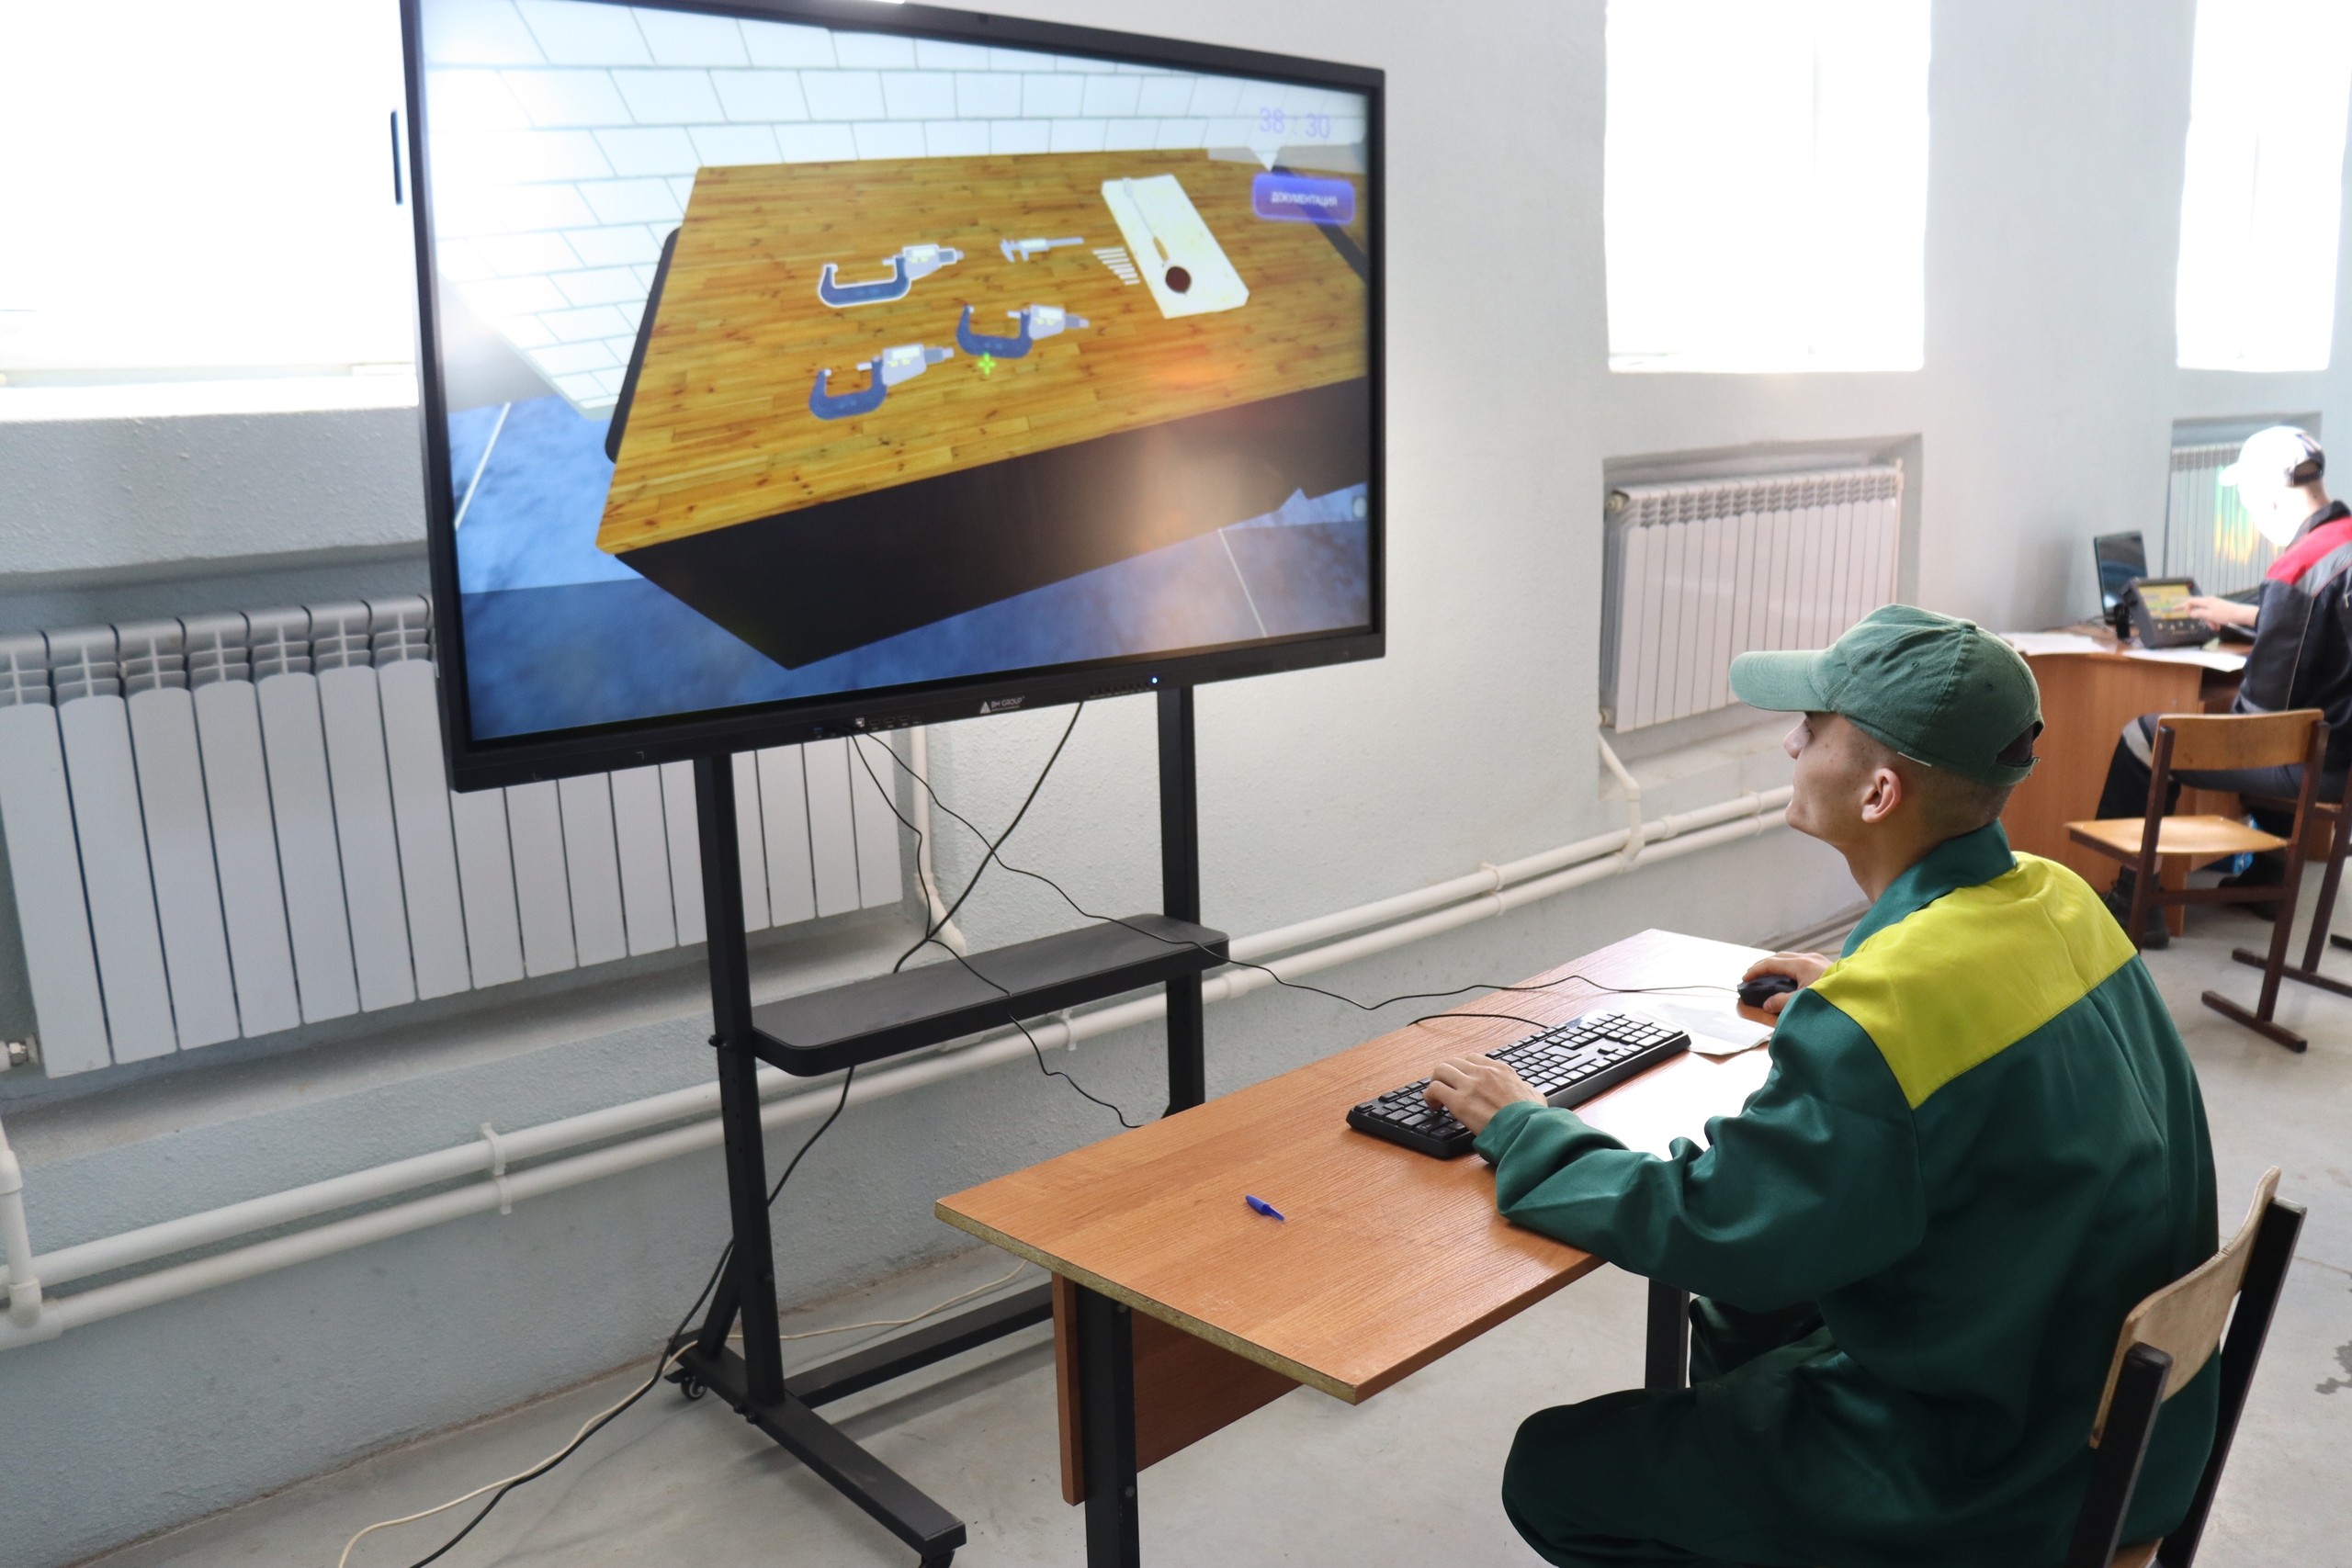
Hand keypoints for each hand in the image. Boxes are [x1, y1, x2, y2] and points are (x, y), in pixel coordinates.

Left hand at [1425, 1054, 1543, 1134]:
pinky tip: (1434, 1106)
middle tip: (1444, 1088)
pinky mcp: (1459, 1102)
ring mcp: (1470, 1085)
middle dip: (1446, 1074)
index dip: (1463, 1070)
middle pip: (1453, 1061)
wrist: (1526, 1130)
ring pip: (1441, 1070)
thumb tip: (1526, 1091)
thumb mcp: (1534, 1095)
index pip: (1473, 1059)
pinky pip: (1435, 1089)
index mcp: (1500, 1069)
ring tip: (1436, 1097)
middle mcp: (1483, 1072)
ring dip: (1435, 1082)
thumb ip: (1526, 1089)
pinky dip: (1430, 1095)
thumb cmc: (1532, 1117)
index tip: (1461, 1080)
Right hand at [1739, 952, 1830, 1020]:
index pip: (1771, 963)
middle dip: (1765, 965)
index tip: (1744, 978)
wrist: (1863, 997)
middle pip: (1780, 957)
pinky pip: (1802, 962)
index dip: (1755, 970)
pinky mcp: (1827, 966)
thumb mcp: (1803, 1002)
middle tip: (1753, 976)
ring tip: (1769, 977)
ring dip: (1778, 966)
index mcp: (1801, 964)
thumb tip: (1766, 1004)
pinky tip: (1791, 979)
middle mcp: (1810, 958)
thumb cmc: (1833, 998)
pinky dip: (1790, 968)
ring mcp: (1820, 960)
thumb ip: (1782, 1002)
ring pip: (1792, 958)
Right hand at [2182, 596, 2257, 630]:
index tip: (2175, 610)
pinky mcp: (2220, 608)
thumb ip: (2198, 613)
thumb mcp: (2209, 615)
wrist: (2241, 614)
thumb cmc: (2225, 614)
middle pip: (2198, 609)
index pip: (2190, 601)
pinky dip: (2213, 621)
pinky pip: (2212, 615)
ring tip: (2215, 627)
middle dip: (2201, 618)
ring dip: (2208, 621)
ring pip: (2206, 613)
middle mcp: (2209, 601)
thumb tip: (2190, 613)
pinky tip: (2218, 626)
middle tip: (2208, 625)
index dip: (2182, 606)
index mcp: (2205, 601)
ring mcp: (2215, 604)